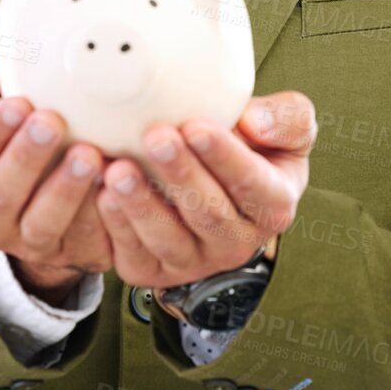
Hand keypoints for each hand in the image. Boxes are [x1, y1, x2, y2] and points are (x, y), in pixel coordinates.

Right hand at [0, 54, 112, 306]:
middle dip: (27, 158)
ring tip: (89, 154)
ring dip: (67, 189)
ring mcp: (29, 243)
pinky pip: (88, 240)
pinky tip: (118, 183)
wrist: (47, 189)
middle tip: (52, 122)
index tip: (17, 103)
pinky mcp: (73, 255)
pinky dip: (104, 214)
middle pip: (1, 194)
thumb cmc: (12, 135)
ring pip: (43, 223)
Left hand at [96, 91, 316, 289]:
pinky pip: (135, 255)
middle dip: (180, 174)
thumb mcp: (286, 129)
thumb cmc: (252, 148)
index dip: (224, 157)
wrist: (212, 182)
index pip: (252, 184)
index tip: (196, 127)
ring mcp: (195, 261)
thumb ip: (287, 118)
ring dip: (142, 205)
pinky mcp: (155, 271)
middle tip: (155, 136)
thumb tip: (254, 123)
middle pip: (208, 212)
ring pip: (169, 239)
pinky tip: (102, 194)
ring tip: (119, 169)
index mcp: (273, 205)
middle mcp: (238, 242)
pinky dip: (116, 226)